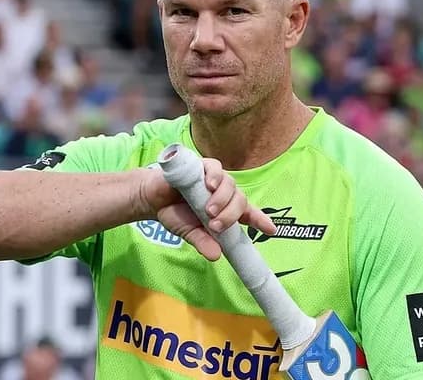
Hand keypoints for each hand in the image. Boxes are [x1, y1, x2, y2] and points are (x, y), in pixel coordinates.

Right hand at [137, 158, 276, 260]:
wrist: (152, 198)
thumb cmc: (175, 214)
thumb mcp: (189, 233)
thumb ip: (203, 242)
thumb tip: (216, 256)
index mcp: (225, 209)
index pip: (248, 214)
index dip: (260, 220)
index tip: (271, 230)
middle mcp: (223, 193)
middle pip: (239, 200)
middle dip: (231, 214)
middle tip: (215, 225)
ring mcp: (213, 178)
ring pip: (230, 184)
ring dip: (222, 199)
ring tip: (208, 210)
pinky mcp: (201, 166)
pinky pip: (215, 167)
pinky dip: (215, 176)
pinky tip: (209, 185)